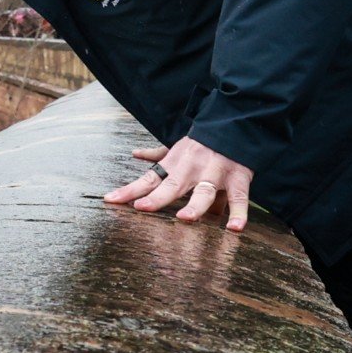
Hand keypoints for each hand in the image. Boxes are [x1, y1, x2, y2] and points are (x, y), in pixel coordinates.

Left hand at [103, 137, 253, 232]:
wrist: (235, 123)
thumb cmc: (203, 142)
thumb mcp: (178, 147)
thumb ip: (158, 154)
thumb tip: (135, 154)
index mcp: (175, 164)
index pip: (148, 179)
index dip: (131, 190)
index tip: (112, 200)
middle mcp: (192, 168)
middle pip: (172, 185)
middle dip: (157, 198)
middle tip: (143, 208)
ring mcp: (215, 172)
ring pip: (204, 191)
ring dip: (195, 205)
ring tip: (184, 218)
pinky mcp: (238, 178)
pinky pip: (239, 197)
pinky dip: (239, 213)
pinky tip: (234, 228)